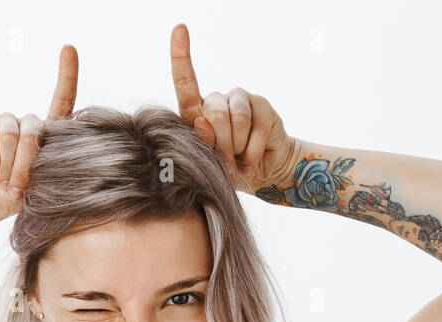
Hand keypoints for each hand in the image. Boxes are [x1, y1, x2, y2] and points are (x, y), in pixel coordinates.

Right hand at [0, 43, 78, 221]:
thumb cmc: (15, 195)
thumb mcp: (38, 185)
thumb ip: (47, 166)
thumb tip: (56, 155)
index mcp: (45, 134)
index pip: (61, 100)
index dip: (66, 75)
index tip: (69, 49)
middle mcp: (26, 122)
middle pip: (34, 130)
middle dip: (26, 163)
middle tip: (17, 187)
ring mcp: (3, 120)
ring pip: (12, 135)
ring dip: (8, 165)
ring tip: (3, 182)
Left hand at [169, 22, 301, 195]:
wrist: (262, 173)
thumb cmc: (228, 169)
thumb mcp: (209, 163)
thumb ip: (202, 144)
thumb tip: (202, 121)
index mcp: (196, 113)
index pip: (185, 82)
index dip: (181, 55)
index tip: (179, 29)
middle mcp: (216, 101)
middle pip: (213, 113)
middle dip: (221, 145)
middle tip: (226, 162)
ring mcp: (239, 99)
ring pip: (235, 118)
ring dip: (238, 148)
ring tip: (239, 160)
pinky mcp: (261, 104)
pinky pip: (256, 126)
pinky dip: (252, 151)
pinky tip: (252, 161)